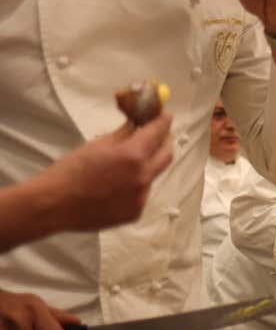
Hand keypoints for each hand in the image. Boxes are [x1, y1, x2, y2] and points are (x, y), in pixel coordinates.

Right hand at [32, 114, 173, 234]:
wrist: (54, 205)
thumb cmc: (70, 171)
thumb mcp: (97, 145)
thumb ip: (123, 135)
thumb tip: (137, 124)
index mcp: (132, 156)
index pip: (157, 133)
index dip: (163, 122)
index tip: (166, 116)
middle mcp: (143, 178)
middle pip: (166, 155)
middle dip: (165, 142)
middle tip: (159, 135)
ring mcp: (141, 198)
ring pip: (153, 176)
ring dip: (147, 165)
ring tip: (128, 163)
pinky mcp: (136, 213)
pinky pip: (142, 194)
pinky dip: (135, 185)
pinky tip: (117, 185)